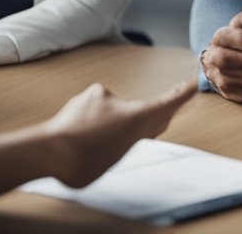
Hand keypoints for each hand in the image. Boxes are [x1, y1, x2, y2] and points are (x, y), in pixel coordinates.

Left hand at [44, 80, 196, 187]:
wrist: (49, 152)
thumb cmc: (84, 158)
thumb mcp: (120, 152)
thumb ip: (133, 136)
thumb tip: (136, 125)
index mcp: (134, 116)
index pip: (164, 103)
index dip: (180, 95)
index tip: (192, 84)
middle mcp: (118, 101)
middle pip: (140, 109)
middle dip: (141, 121)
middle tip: (140, 136)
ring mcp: (97, 98)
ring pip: (113, 111)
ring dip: (110, 126)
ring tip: (99, 148)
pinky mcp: (81, 100)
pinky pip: (95, 111)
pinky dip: (93, 124)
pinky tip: (85, 139)